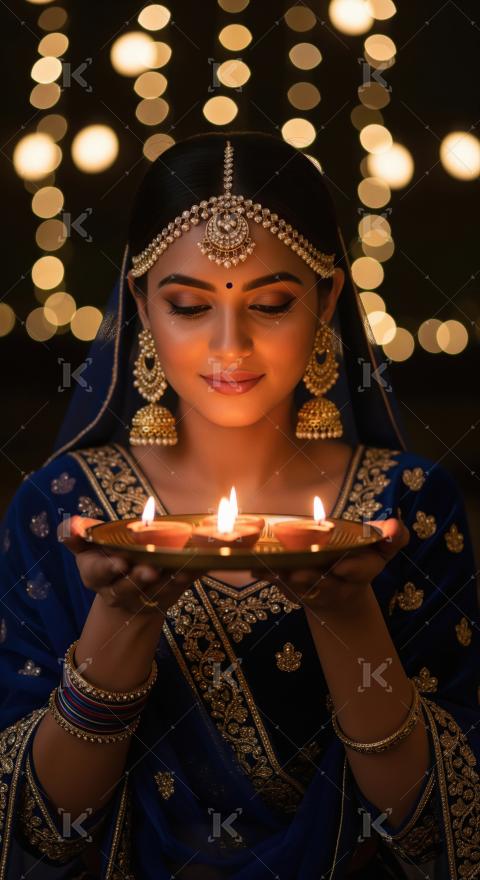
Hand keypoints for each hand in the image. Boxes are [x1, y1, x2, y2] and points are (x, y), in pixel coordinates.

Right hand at [57, 516, 204, 616]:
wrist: (126, 596)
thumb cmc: (106, 558)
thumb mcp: (89, 548)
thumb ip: (79, 535)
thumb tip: (70, 524)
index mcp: (97, 575)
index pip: (100, 573)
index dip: (109, 569)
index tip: (120, 562)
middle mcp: (119, 590)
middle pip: (129, 586)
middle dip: (140, 578)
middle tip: (150, 569)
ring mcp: (145, 596)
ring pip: (157, 589)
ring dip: (169, 578)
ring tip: (179, 566)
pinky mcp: (169, 595)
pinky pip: (182, 584)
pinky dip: (192, 574)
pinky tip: (202, 563)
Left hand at [249, 518, 409, 614]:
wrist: (342, 593)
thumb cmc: (362, 559)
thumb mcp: (380, 548)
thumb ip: (392, 537)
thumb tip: (395, 528)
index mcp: (361, 571)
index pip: (359, 571)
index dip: (351, 568)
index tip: (342, 565)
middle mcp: (338, 586)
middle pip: (324, 582)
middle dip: (310, 576)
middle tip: (296, 568)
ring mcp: (314, 592)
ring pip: (299, 587)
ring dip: (284, 577)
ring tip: (269, 564)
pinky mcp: (294, 594)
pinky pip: (280, 587)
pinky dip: (268, 577)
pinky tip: (255, 567)